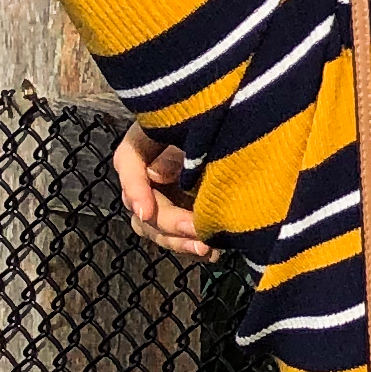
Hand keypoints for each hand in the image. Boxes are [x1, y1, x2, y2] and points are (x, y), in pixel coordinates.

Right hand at [114, 127, 212, 261]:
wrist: (243, 129)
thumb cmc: (218, 119)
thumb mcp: (198, 128)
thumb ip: (176, 150)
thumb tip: (156, 174)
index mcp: (144, 144)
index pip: (127, 163)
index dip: (134, 189)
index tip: (144, 211)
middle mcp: (146, 175)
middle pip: (143, 206)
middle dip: (169, 223)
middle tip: (195, 231)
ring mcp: (163, 198)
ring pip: (156, 228)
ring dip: (178, 241)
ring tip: (205, 249)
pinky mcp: (180, 213)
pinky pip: (177, 236)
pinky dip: (192, 244)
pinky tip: (212, 252)